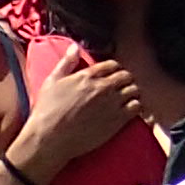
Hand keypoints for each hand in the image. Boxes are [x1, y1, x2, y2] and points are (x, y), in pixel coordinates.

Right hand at [10, 54, 145, 184]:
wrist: (50, 138)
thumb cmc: (47, 111)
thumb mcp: (52, 81)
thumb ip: (66, 62)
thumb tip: (75, 46)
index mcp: (88, 76)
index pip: (112, 65)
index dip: (113, 69)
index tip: (111, 75)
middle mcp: (103, 87)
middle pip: (126, 76)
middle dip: (124, 80)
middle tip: (121, 87)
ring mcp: (112, 104)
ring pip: (134, 90)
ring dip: (131, 93)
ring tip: (126, 99)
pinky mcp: (118, 120)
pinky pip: (137, 107)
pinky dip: (135, 107)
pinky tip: (128, 111)